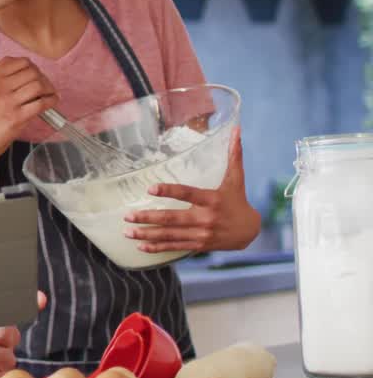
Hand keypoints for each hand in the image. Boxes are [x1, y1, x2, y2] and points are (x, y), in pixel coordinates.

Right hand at [0, 57, 58, 167]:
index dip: (34, 68)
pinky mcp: (17, 117)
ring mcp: (8, 101)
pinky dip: (52, 101)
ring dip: (49, 89)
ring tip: (49, 94)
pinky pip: (42, 103)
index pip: (22, 62)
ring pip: (38, 85)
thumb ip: (4, 76)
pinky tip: (52, 102)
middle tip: (45, 87)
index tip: (36, 75)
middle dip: (44, 78)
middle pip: (33, 72)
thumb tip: (31, 69)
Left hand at [124, 127, 259, 252]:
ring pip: (170, 235)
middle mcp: (205, 218)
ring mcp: (201, 234)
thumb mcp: (236, 179)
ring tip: (127, 232)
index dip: (169, 191)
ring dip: (147, 234)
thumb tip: (237, 129)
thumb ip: (234, 154)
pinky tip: (140, 247)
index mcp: (211, 199)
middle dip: (148, 217)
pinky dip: (157, 248)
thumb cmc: (238, 201)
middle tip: (128, 215)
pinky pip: (175, 247)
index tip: (150, 189)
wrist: (250, 231)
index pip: (187, 193)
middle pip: (172, 218)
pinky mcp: (198, 245)